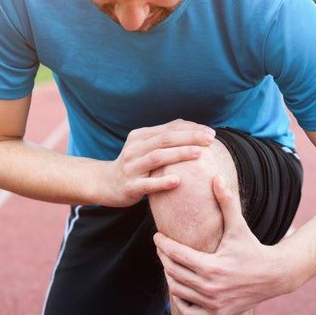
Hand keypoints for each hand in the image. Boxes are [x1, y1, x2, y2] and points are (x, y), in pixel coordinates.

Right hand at [101, 119, 215, 207]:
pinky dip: (163, 182)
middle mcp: (134, 149)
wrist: (105, 184)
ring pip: (157, 157)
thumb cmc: (134, 165)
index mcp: (139, 136)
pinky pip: (147, 184)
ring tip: (199, 153)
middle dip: (190, 137)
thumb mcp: (144, 147)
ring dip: (179, 154)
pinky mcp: (129, 187)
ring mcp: (131, 167)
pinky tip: (178, 181)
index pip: (168, 128)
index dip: (191, 128)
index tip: (211, 132)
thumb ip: (164, 138)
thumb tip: (194, 127)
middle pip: (165, 139)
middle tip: (210, 139)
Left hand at [154, 175, 297, 314]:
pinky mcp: (217, 314)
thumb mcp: (239, 225)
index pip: (176, 254)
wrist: (274, 275)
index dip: (163, 244)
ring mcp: (213, 303)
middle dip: (163, 257)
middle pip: (172, 271)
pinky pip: (187, 310)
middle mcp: (210, 288)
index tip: (157, 235)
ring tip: (169, 263)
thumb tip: (217, 176)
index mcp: (212, 266)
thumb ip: (227, 201)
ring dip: (169, 276)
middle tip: (161, 247)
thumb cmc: (253, 247)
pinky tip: (179, 284)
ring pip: (176, 290)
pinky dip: (179, 299)